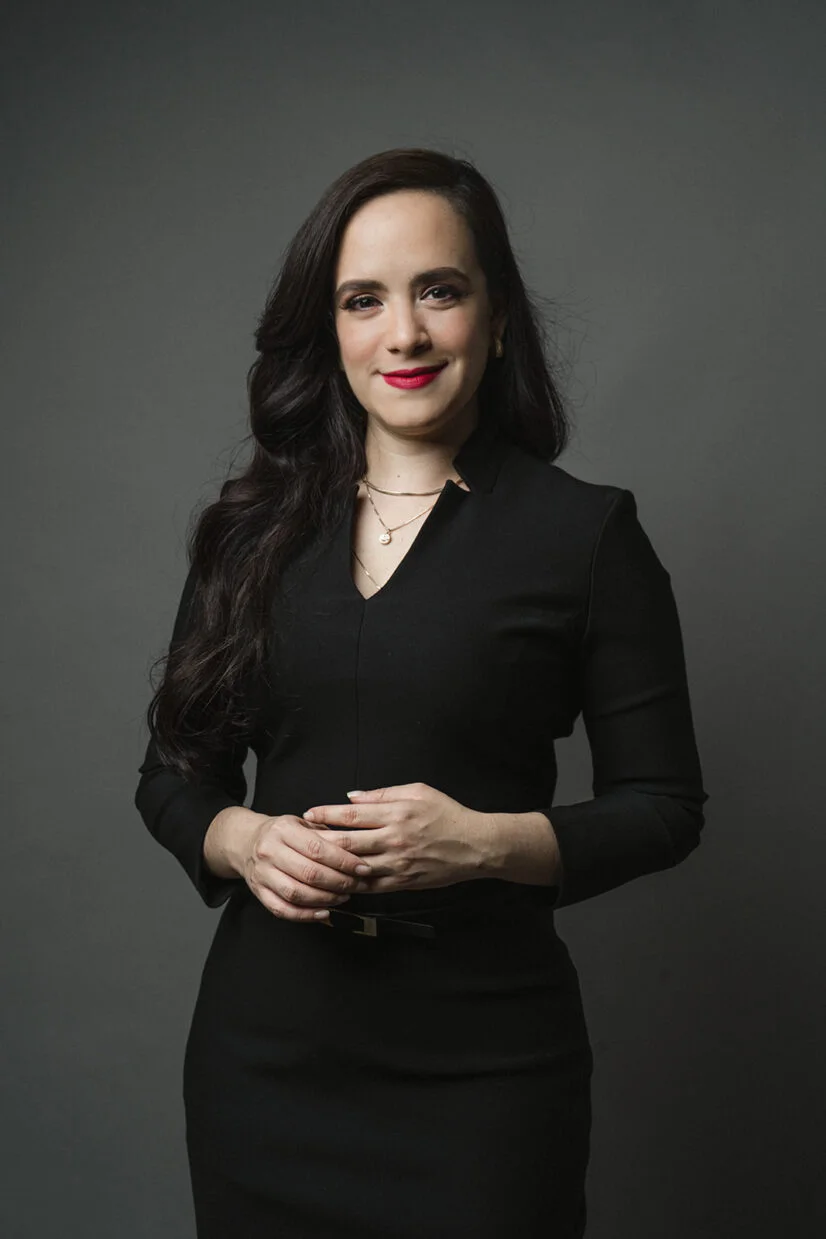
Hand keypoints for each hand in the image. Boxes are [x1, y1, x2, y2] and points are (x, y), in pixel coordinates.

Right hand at [230, 810, 374, 921]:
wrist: (247, 842)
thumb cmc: (282, 834)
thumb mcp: (302, 823)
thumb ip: (326, 834)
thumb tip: (358, 849)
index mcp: (283, 830)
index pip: (317, 848)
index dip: (343, 861)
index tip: (362, 868)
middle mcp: (269, 851)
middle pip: (309, 873)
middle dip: (339, 882)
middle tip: (357, 885)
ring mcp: (262, 874)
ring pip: (296, 893)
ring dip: (325, 899)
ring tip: (343, 897)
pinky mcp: (258, 892)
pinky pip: (282, 909)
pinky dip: (305, 915)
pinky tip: (324, 912)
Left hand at [301, 782, 494, 894]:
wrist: (475, 845)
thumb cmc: (447, 814)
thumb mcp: (417, 791)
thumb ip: (382, 794)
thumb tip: (352, 798)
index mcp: (396, 814)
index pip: (351, 815)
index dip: (326, 815)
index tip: (309, 814)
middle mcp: (393, 840)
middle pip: (346, 843)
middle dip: (320, 841)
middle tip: (303, 839)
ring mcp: (397, 864)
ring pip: (354, 868)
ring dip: (331, 865)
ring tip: (313, 860)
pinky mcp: (402, 882)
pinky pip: (370, 886)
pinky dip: (351, 884)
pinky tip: (337, 879)